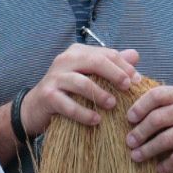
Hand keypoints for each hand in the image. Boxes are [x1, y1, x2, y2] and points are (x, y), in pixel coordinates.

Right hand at [20, 45, 140, 135]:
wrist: (35, 108)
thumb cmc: (67, 91)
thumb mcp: (89, 76)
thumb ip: (111, 65)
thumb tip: (135, 55)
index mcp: (77, 52)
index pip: (105, 54)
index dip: (124, 66)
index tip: (137, 80)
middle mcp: (64, 60)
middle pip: (94, 62)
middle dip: (114, 74)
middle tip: (128, 87)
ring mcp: (54, 78)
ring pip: (81, 82)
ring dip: (100, 94)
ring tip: (112, 105)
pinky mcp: (47, 96)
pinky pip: (68, 104)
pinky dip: (84, 113)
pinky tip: (96, 120)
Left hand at [125, 83, 172, 172]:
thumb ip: (161, 100)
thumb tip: (129, 94)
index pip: (156, 95)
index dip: (139, 107)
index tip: (129, 119)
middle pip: (158, 118)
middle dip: (140, 132)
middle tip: (129, 142)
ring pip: (166, 139)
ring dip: (148, 150)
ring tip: (136, 157)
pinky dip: (166, 165)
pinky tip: (159, 169)